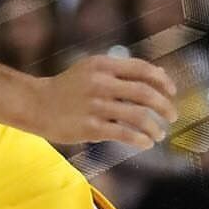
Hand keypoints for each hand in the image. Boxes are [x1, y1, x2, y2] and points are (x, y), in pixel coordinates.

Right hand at [29, 53, 177, 148]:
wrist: (35, 104)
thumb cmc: (69, 88)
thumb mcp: (92, 69)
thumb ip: (121, 71)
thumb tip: (159, 76)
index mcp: (102, 65)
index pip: (142, 70)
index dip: (162, 81)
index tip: (172, 92)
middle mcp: (100, 83)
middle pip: (144, 93)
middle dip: (164, 106)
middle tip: (172, 116)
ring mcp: (95, 105)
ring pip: (137, 116)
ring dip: (154, 127)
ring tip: (159, 134)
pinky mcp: (90, 127)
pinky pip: (124, 134)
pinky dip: (140, 139)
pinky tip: (146, 143)